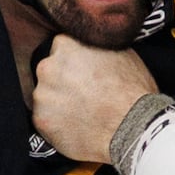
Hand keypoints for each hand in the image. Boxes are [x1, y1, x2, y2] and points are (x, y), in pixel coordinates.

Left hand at [32, 34, 156, 161]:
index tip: (85, 72)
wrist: (132, 129)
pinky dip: (59, 124)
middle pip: (50, 72)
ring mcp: (42, 95)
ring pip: (47, 97)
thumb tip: (94, 47)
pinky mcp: (40, 121)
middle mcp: (48, 67)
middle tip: (85, 94)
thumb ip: (98, 47)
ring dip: (60, 103)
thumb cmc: (134, 93)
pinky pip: (47, 120)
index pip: (61, 48)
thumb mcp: (124, 54)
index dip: (75, 62)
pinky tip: (79, 126)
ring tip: (84, 113)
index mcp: (66, 45)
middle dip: (63, 82)